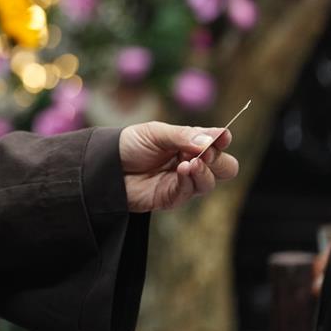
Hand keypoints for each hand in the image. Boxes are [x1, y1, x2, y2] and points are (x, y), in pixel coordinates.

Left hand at [119, 121, 239, 212]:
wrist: (105, 165)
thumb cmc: (130, 144)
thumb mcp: (155, 133)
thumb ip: (183, 136)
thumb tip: (214, 138)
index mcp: (190, 144)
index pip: (217, 144)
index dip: (221, 140)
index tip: (222, 137)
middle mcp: (191, 163)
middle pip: (225, 168)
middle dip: (219, 160)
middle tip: (205, 153)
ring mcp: (183, 182)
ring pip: (210, 182)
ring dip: (204, 171)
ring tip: (189, 163)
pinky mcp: (172, 198)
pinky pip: (189, 192)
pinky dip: (188, 181)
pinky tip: (182, 170)